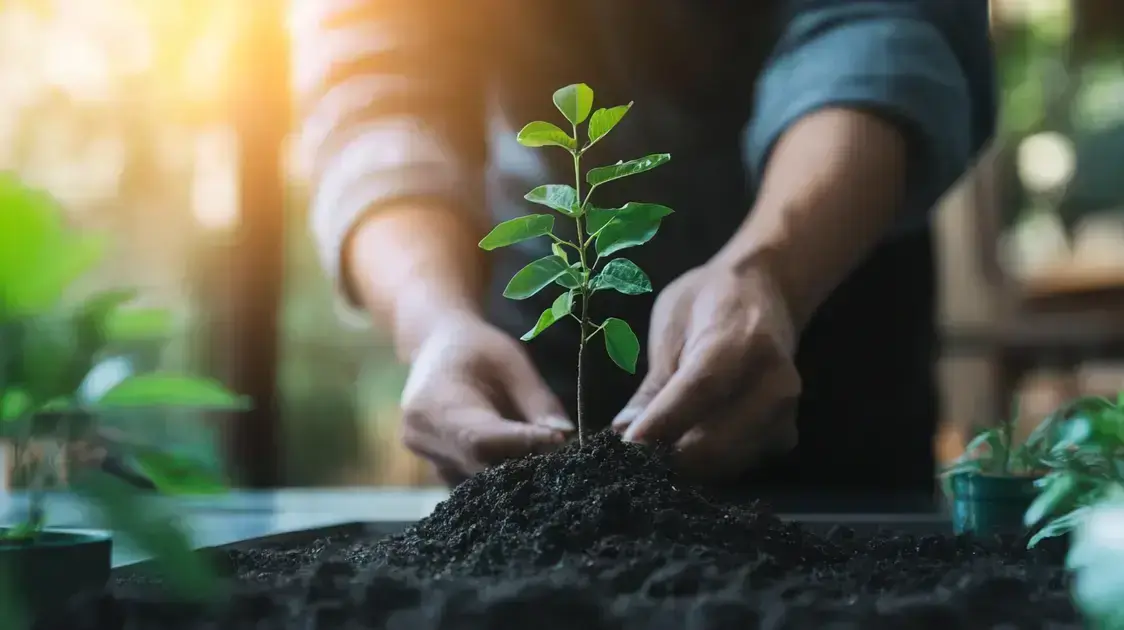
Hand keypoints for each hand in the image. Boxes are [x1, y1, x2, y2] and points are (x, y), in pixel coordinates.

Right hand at [399, 313, 573, 483]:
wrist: (437, 346)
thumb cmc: (477, 347)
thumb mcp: (512, 361)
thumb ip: (538, 400)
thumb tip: (564, 435)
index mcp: (433, 403)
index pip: (481, 438)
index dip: (522, 443)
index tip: (558, 439)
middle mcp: (420, 437)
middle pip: (479, 464)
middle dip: (523, 459)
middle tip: (556, 447)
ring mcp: (425, 456)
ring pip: (478, 477)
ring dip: (513, 468)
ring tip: (538, 449)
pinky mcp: (436, 466)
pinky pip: (472, 479)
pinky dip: (499, 472)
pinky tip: (518, 456)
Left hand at [611, 263, 800, 480]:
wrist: (767, 290)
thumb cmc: (709, 303)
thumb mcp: (671, 330)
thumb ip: (652, 386)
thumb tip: (624, 433)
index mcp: (741, 343)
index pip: (698, 394)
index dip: (659, 425)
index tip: (625, 448)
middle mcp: (773, 383)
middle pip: (715, 442)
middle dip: (668, 457)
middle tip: (633, 457)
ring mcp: (785, 413)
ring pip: (725, 464)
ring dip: (686, 468)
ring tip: (656, 452)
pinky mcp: (785, 436)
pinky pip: (739, 466)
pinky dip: (708, 467)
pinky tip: (686, 447)